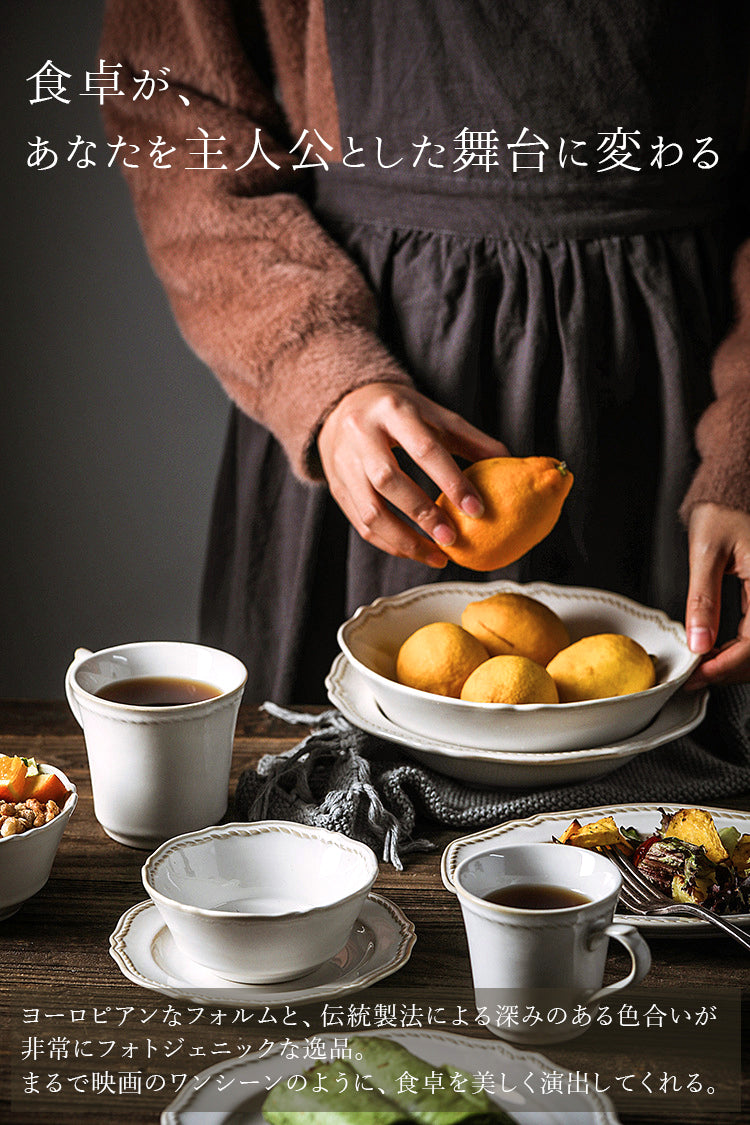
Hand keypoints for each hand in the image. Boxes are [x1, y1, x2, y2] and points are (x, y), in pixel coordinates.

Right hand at [317, 382, 507, 566]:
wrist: (342, 405)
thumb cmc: (398, 412)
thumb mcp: (433, 414)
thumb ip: (469, 438)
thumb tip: (510, 460)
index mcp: (392, 410)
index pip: (423, 448)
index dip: (451, 481)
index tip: (477, 510)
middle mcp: (361, 435)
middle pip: (389, 480)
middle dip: (422, 514)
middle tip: (452, 540)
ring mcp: (343, 463)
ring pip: (369, 510)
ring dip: (404, 539)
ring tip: (436, 556)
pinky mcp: (336, 487)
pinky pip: (361, 524)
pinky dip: (389, 543)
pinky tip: (415, 551)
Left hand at [684, 503, 749, 687]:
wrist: (740, 486)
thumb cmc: (726, 508)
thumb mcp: (707, 552)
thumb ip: (703, 599)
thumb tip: (698, 642)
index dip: (726, 665)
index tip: (698, 674)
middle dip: (730, 669)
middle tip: (696, 674)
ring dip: (737, 661)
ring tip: (704, 664)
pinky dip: (743, 646)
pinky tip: (720, 648)